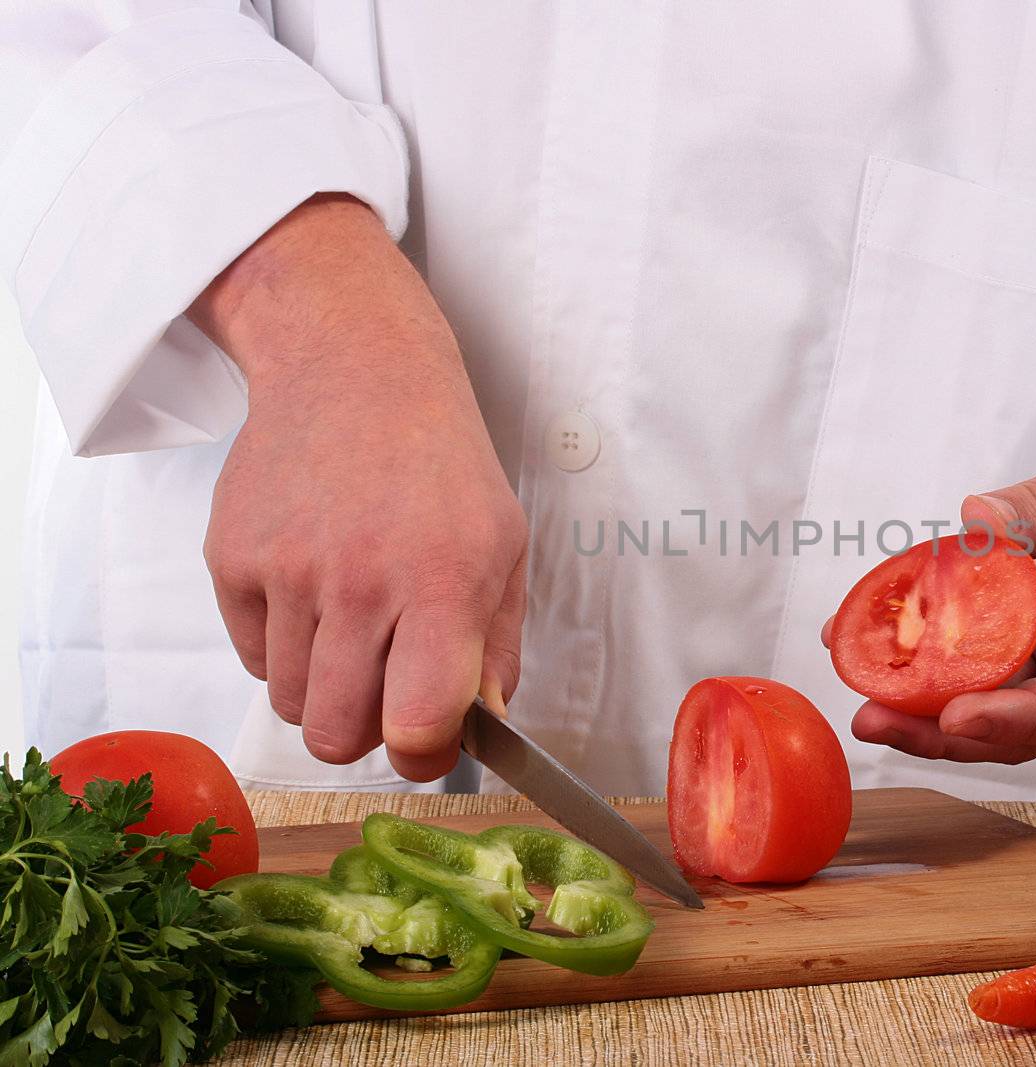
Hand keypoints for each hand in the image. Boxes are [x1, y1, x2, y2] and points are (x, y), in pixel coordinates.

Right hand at [189, 195, 527, 780]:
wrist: (354, 370)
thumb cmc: (440, 464)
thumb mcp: (505, 547)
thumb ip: (497, 649)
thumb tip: (481, 730)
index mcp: (443, 583)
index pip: (418, 723)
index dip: (425, 755)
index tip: (429, 740)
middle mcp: (360, 581)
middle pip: (337, 737)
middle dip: (365, 732)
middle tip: (385, 690)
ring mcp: (286, 570)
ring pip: (292, 704)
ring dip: (323, 688)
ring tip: (352, 628)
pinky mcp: (230, 558)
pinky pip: (252, 658)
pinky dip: (283, 646)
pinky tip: (314, 589)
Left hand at [825, 411, 1035, 764]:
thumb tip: (975, 524)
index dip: (1018, 718)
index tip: (956, 715)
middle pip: (1029, 722)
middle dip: (947, 730)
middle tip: (873, 718)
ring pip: (1000, 700)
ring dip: (929, 705)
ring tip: (859, 688)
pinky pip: (987, 657)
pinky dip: (933, 655)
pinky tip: (875, 640)